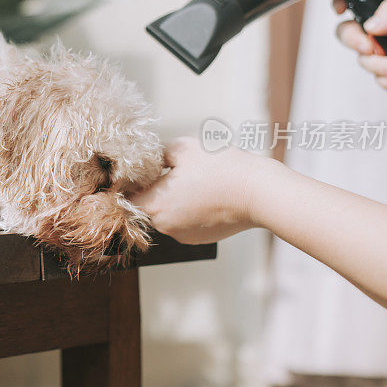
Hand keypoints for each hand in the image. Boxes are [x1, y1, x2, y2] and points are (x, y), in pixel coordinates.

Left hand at [130, 137, 274, 243]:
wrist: (260, 193)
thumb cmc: (221, 168)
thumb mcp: (182, 148)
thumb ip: (157, 155)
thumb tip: (149, 160)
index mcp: (155, 206)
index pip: (126, 199)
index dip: (129, 183)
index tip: (137, 171)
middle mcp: (165, 227)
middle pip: (146, 206)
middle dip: (153, 188)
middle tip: (169, 169)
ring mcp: (183, 235)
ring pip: (167, 214)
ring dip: (173, 198)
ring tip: (193, 178)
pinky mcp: (200, 238)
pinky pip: (184, 221)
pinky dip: (189, 208)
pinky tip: (205, 192)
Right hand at [334, 0, 386, 91]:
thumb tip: (371, 23)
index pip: (357, 1)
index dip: (342, 3)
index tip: (342, 11)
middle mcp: (384, 30)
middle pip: (348, 33)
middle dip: (355, 42)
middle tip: (371, 48)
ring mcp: (386, 52)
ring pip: (363, 60)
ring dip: (378, 67)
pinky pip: (377, 80)